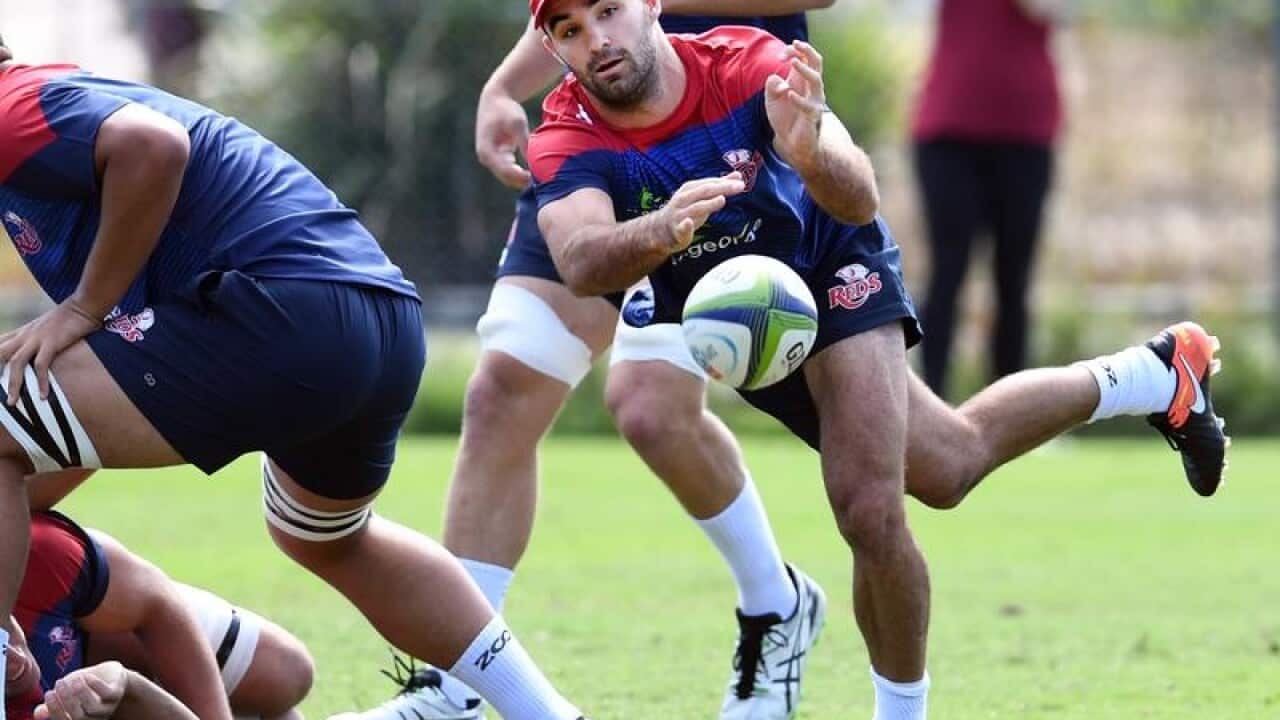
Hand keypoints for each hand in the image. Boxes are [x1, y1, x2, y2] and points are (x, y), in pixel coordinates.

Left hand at [0, 299, 101, 404]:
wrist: (84, 306)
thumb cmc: (69, 317)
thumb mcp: (45, 326)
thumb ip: (36, 338)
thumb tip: (35, 354)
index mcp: (22, 332)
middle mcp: (25, 335)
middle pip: (0, 355)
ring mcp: (37, 338)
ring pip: (16, 363)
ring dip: (13, 384)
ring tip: (13, 402)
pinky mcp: (52, 342)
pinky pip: (41, 365)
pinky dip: (41, 381)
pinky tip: (43, 396)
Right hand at [34, 662, 127, 719]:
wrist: (110, 674)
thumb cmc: (84, 686)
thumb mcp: (66, 693)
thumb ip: (52, 704)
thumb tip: (37, 713)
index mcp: (80, 719)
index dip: (55, 710)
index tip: (48, 693)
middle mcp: (94, 717)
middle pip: (79, 717)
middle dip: (66, 701)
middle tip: (59, 683)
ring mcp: (108, 707)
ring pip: (93, 707)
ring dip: (81, 693)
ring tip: (73, 679)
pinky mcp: (117, 693)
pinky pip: (107, 693)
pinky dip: (95, 685)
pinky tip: (86, 676)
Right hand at [476, 89, 532, 188]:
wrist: (496, 98)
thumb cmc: (506, 109)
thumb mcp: (517, 124)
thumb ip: (524, 142)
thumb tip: (534, 162)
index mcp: (487, 151)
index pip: (505, 172)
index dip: (522, 177)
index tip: (538, 178)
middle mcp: (486, 158)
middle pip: (506, 178)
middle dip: (523, 181)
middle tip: (544, 183)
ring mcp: (491, 158)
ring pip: (508, 176)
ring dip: (523, 178)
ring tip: (542, 179)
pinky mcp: (498, 156)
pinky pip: (510, 169)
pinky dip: (521, 172)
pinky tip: (536, 173)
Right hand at [657, 173, 746, 252]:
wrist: (661, 229)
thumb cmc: (686, 210)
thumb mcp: (701, 196)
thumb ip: (719, 186)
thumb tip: (738, 176)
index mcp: (690, 188)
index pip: (709, 183)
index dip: (725, 182)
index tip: (741, 181)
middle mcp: (684, 199)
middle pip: (704, 191)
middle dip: (722, 188)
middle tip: (739, 187)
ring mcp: (680, 214)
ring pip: (695, 208)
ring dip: (708, 204)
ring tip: (721, 199)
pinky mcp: (677, 230)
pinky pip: (681, 228)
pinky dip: (685, 225)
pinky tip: (689, 223)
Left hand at [765, 41, 827, 172]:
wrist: (790, 141)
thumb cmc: (784, 117)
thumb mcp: (771, 99)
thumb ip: (771, 86)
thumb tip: (777, 79)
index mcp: (802, 81)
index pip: (804, 58)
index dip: (794, 51)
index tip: (781, 55)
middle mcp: (811, 88)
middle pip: (817, 63)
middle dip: (807, 50)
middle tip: (796, 43)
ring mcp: (814, 101)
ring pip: (816, 80)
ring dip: (804, 70)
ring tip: (792, 63)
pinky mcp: (812, 116)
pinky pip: (808, 105)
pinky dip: (798, 99)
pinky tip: (788, 94)